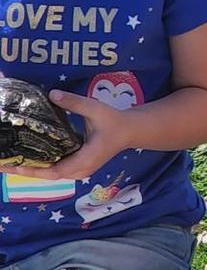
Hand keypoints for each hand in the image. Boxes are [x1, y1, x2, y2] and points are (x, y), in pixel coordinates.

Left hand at [8, 90, 132, 181]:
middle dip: (25, 170)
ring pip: (51, 174)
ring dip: (31, 169)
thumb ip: (75, 103)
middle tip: (3, 163)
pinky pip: (56, 170)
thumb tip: (51, 94)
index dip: (33, 170)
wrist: (130, 130)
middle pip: (48, 175)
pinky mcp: (79, 167)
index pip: (55, 171)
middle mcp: (80, 169)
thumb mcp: (96, 109)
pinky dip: (42, 166)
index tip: (13, 165)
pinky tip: (30, 158)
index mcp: (85, 159)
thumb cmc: (115, 121)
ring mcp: (80, 170)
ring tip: (11, 162)